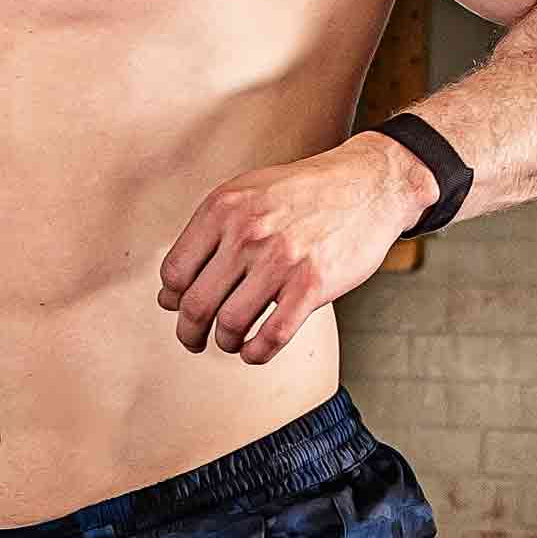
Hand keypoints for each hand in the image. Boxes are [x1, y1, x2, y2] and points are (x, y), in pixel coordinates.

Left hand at [159, 133, 421, 362]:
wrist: (369, 184)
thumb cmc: (304, 194)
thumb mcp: (248, 195)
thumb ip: (208, 238)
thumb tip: (167, 295)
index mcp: (224, 208)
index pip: (175, 271)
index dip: (174, 298)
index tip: (181, 308)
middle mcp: (248, 233)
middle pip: (196, 304)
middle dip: (189, 332)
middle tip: (193, 341)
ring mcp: (281, 260)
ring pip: (231, 324)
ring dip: (225, 343)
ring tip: (231, 341)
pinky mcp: (313, 284)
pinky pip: (272, 335)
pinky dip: (257, 353)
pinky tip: (255, 351)